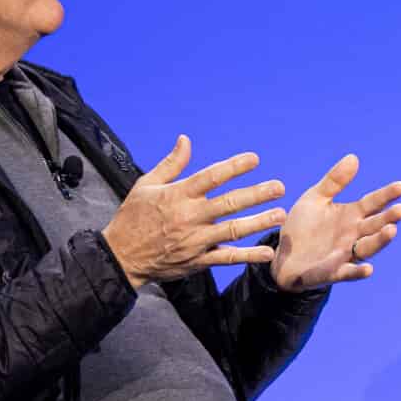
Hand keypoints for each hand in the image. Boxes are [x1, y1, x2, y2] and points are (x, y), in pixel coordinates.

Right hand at [100, 136, 288, 287]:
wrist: (119, 257)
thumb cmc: (132, 217)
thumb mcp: (145, 185)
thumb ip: (171, 164)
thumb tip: (186, 139)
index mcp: (177, 195)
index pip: (211, 177)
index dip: (234, 167)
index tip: (254, 159)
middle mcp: (189, 217)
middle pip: (229, 203)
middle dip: (256, 194)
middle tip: (279, 187)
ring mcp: (195, 240)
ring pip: (233, 230)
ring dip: (259, 222)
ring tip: (280, 214)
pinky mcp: (197, 261)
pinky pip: (227, 258)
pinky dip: (248, 255)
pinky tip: (267, 253)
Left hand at [269, 153, 400, 292]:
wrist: (283, 255)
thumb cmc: (302, 227)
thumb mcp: (315, 198)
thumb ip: (334, 181)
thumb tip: (353, 157)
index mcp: (351, 215)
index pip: (373, 203)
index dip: (387, 195)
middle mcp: (353, 234)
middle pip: (375, 225)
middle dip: (388, 218)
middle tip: (400, 210)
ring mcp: (345, 254)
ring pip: (368, 248)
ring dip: (380, 241)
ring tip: (391, 231)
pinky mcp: (332, 272)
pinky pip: (347, 273)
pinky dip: (357, 272)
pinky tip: (368, 269)